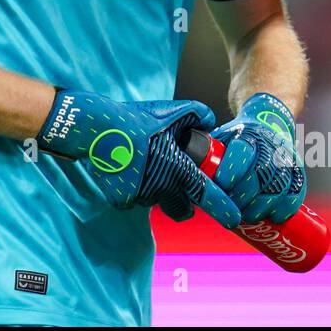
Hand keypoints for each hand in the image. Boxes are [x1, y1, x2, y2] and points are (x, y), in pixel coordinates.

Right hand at [37, 88, 242, 229]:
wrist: (95, 128)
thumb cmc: (135, 119)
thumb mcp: (170, 110)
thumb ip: (197, 115)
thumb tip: (210, 123)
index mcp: (177, 167)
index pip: (206, 193)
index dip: (223, 209)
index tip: (234, 219)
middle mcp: (161, 186)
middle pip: (182, 210)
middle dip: (187, 206)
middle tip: (183, 191)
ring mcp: (140, 195)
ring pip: (156, 201)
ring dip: (158, 190)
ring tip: (147, 165)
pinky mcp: (121, 199)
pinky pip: (134, 199)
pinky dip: (136, 189)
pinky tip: (129, 169)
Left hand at [207, 92, 306, 224]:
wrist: (267, 123)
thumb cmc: (234, 140)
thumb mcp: (218, 139)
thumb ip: (200, 157)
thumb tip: (172, 181)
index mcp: (245, 135)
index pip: (241, 152)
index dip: (232, 171)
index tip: (221, 187)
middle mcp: (268, 145)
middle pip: (260, 174)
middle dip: (245, 197)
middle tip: (233, 210)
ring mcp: (285, 158)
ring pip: (279, 185)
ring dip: (263, 206)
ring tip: (249, 218)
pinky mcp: (297, 171)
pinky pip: (297, 192)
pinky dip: (286, 208)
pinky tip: (274, 218)